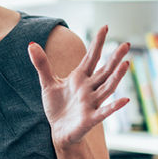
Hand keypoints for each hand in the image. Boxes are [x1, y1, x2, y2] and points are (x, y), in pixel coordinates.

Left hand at [28, 25, 130, 149]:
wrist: (58, 132)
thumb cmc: (57, 107)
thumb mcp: (47, 83)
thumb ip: (42, 64)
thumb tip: (31, 44)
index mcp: (80, 78)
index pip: (91, 57)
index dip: (98, 43)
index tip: (105, 26)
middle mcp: (89, 88)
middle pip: (105, 70)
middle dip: (115, 58)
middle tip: (126, 44)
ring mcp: (92, 103)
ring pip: (107, 88)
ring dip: (117, 77)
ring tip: (126, 64)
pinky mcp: (91, 118)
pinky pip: (105, 112)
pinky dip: (114, 107)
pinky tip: (124, 100)